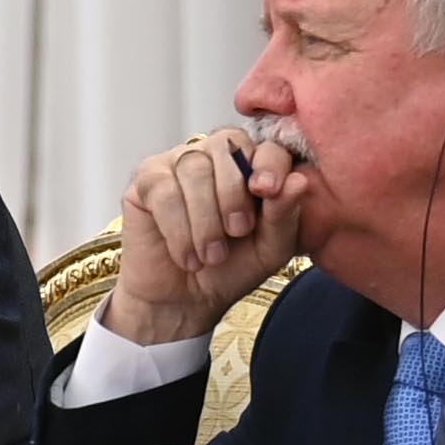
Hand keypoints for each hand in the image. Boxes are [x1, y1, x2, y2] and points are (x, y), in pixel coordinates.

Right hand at [105, 126, 309, 347]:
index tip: (267, 192)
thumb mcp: (270, 249)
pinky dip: (177, 228)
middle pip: (225, 147)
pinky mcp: (146, 181)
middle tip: (237, 232)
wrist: (185, 300)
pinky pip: (163, 190)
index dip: (267, 163)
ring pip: (193, 169)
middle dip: (233, 193)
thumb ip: (285, 215)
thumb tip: (299, 181)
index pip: (264, 145)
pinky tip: (186, 256)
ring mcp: (176, 164)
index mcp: (251, 166)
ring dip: (205, 220)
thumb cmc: (231, 269)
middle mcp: (213, 156)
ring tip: (210, 256)